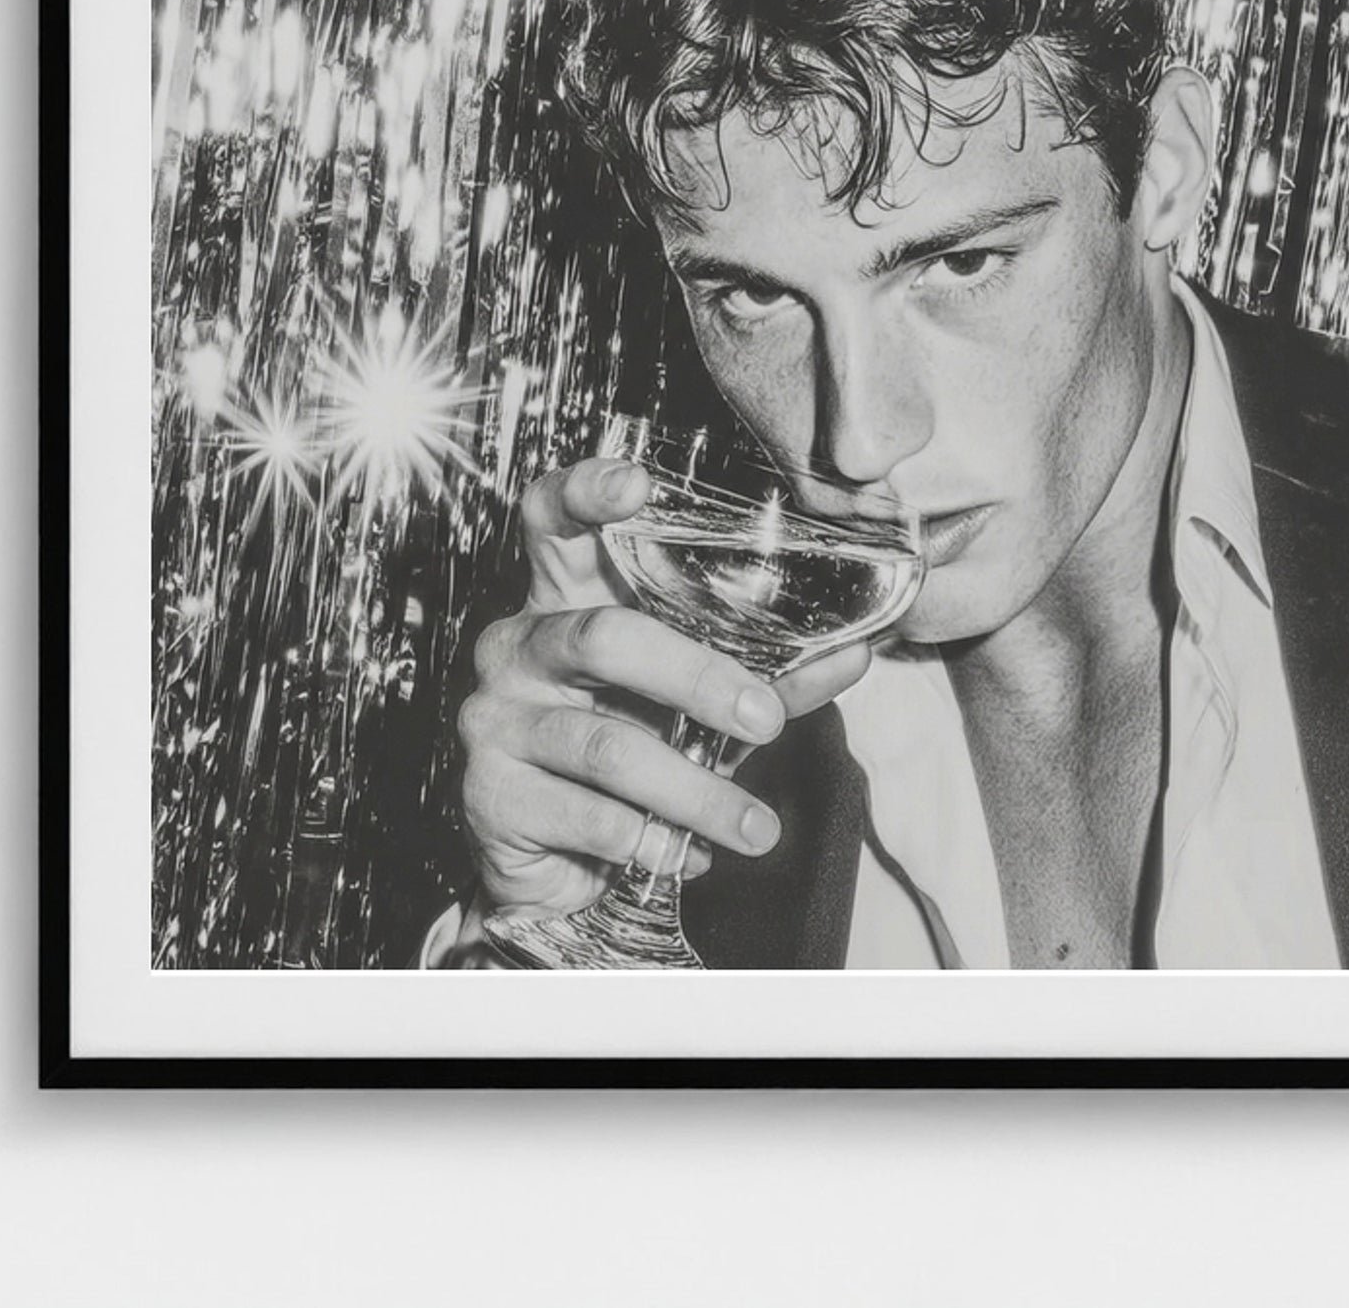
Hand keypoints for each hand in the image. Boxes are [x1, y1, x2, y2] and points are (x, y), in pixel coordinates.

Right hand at [458, 457, 866, 917]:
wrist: (558, 864)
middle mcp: (518, 644)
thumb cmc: (634, 745)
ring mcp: (495, 718)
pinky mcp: (490, 795)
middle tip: (766, 721)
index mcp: (563, 598)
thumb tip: (858, 650)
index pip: (551, 518)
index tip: (640, 485)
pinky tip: (688, 854)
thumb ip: (768, 671)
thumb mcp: (698, 701)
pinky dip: (652, 841)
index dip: (586, 491)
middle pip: (603, 636)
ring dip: (696, 791)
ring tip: (755, 827)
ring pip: (605, 745)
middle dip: (699, 680)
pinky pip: (587, 816)